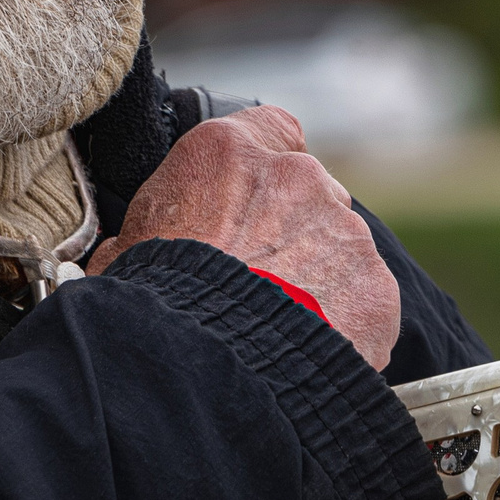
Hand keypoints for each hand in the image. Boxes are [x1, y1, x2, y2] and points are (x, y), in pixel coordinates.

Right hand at [90, 106, 400, 368]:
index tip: (253, 199)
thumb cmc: (150, 309)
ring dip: (319, 278)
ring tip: (278, 328)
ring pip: (339, 247)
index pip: (269, 128)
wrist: (202, 372)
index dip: (263, 168)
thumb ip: (155, 229)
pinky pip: (364, 299)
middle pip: (307, 193)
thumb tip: (137, 249)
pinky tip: (307, 353)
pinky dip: (346, 322)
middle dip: (290, 231)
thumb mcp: (124, 251)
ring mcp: (344, 230)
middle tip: (258, 281)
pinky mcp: (375, 286)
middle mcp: (295, 176)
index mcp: (226, 152)